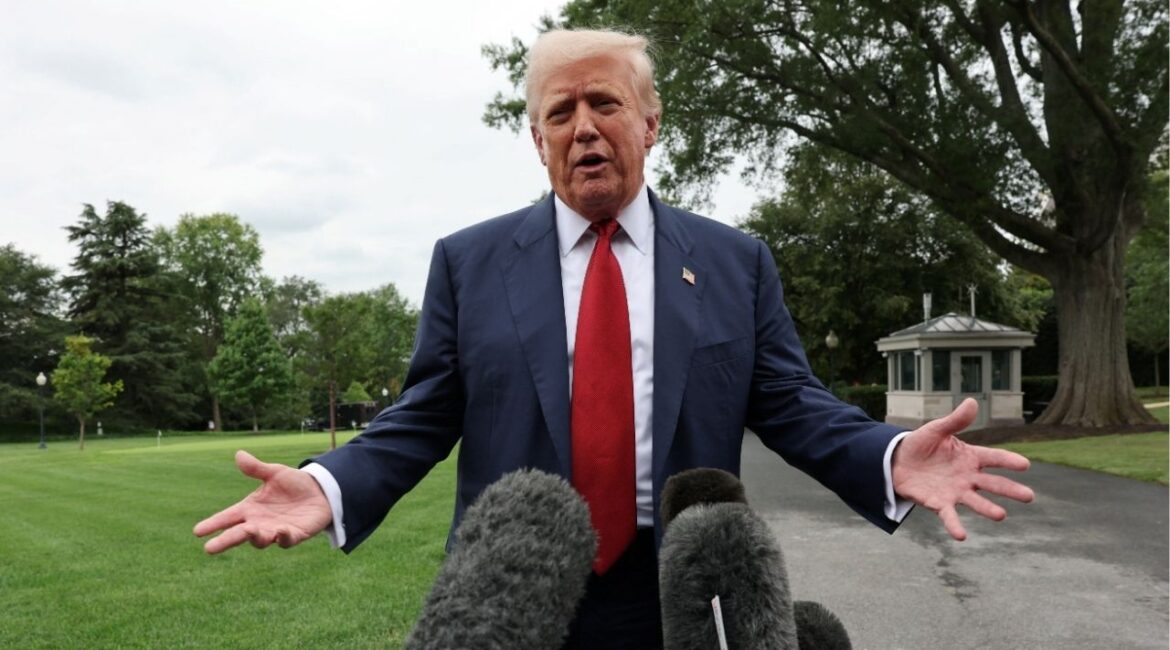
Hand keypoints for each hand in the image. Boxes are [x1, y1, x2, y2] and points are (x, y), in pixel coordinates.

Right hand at [193, 450, 332, 553]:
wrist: (321, 492)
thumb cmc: (293, 484)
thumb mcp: (274, 473)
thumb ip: (257, 468)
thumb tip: (239, 454)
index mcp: (250, 508)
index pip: (227, 517)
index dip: (213, 524)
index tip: (197, 531)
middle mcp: (259, 523)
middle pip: (238, 534)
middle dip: (225, 541)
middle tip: (210, 548)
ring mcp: (275, 531)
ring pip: (260, 541)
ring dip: (255, 538)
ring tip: (251, 531)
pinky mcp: (294, 536)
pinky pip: (286, 540)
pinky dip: (282, 537)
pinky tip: (280, 532)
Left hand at [892, 398, 1034, 540]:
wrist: (897, 461)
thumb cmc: (921, 444)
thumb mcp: (936, 429)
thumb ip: (955, 420)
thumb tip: (972, 401)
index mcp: (970, 456)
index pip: (993, 458)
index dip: (1008, 460)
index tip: (1025, 465)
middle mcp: (967, 477)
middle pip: (992, 483)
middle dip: (1010, 489)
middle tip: (1029, 496)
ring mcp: (955, 492)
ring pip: (976, 501)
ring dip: (988, 508)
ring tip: (1001, 515)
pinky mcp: (939, 503)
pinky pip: (949, 516)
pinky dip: (955, 525)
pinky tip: (961, 535)